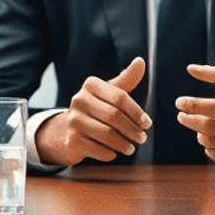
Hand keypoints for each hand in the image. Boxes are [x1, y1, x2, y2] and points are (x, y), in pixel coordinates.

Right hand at [35, 57, 150, 165]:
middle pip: (114, 116)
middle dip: (132, 130)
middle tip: (141, 138)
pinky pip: (98, 149)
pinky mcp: (72, 140)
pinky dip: (110, 153)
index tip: (147, 123)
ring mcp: (73, 120)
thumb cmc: (95, 109)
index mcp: (91, 85)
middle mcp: (79, 100)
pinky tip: (115, 152)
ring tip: (131, 147)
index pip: (120, 97)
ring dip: (123, 143)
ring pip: (107, 134)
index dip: (137, 112)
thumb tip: (141, 61)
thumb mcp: (109, 92)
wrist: (67, 130)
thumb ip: (127, 79)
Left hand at [177, 64, 214, 171]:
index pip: (214, 108)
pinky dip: (208, 146)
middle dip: (189, 120)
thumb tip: (190, 68)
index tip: (179, 102)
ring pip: (208, 141)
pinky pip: (213, 154)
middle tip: (181, 115)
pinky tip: (212, 139)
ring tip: (201, 126)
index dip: (194, 105)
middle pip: (207, 126)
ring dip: (199, 132)